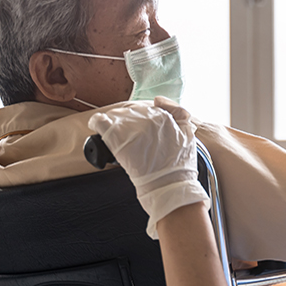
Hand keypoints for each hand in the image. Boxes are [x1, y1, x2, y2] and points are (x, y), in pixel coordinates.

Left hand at [89, 97, 207, 237]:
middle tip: (128, 135)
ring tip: (114, 134)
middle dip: (128, 121)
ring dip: (114, 123)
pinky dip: (96, 123)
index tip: (141, 129)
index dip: (142, 118)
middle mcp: (146, 117)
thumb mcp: (189, 134)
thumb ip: (179, 113)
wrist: (169, 185)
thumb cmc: (179, 165)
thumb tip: (158, 100)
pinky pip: (100, 122)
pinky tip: (96, 127)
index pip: (146, 108)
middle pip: (130, 110)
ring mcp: (131, 127)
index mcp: (163, 115)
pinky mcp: (116, 138)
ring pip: (115, 114)